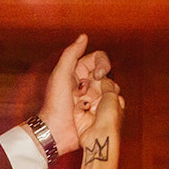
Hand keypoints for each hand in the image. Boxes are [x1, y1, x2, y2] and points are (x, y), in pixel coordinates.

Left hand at [37, 34, 111, 156]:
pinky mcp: (99, 112)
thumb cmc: (55, 103)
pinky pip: (113, 105)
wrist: (55, 131)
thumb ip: (71, 54)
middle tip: (88, 96)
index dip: (103, 64)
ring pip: (112, 90)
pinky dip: (108, 108)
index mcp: (78, 72)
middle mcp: (88, 83)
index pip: (99, 58)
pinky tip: (96, 114)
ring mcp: (94, 98)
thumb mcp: (61, 74)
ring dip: (103, 98)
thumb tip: (84, 36)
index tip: (99, 74)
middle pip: (108, 74)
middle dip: (103, 84)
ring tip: (89, 108)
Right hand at [79, 76, 123, 154]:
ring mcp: (91, 113)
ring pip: (85, 96)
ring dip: (85, 94)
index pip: (109, 88)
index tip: (98, 76)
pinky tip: (84, 106)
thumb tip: (103, 77)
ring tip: (86, 95)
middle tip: (90, 84)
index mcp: (115, 103)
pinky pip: (78, 105)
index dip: (103, 81)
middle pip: (95, 91)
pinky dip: (80, 105)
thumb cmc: (109, 120)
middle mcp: (103, 108)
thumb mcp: (112, 96)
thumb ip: (107, 84)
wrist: (98, 138)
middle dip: (92, 87)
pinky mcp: (80, 118)